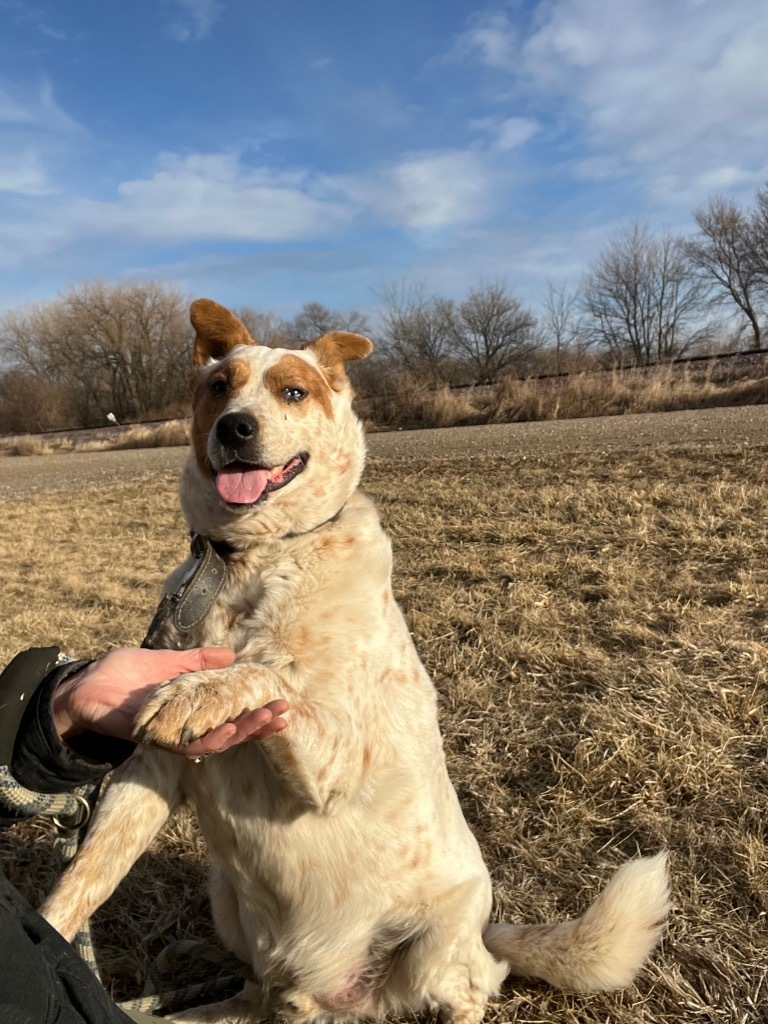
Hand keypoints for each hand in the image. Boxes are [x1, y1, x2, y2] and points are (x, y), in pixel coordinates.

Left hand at [53, 647, 288, 757]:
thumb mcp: (166, 663)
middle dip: (259, 725)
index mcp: (192, 710)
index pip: (232, 716)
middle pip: (231, 733)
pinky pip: (188, 747)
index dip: (257, 714)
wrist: (87, 686)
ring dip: (243, 733)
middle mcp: (186, 728)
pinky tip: (230, 729)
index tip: (282, 704)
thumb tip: (230, 656)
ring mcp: (173, 737)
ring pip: (216, 743)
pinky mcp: (157, 740)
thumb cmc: (123, 676)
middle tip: (284, 713)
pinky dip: (211, 741)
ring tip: (265, 721)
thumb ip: (196, 663)